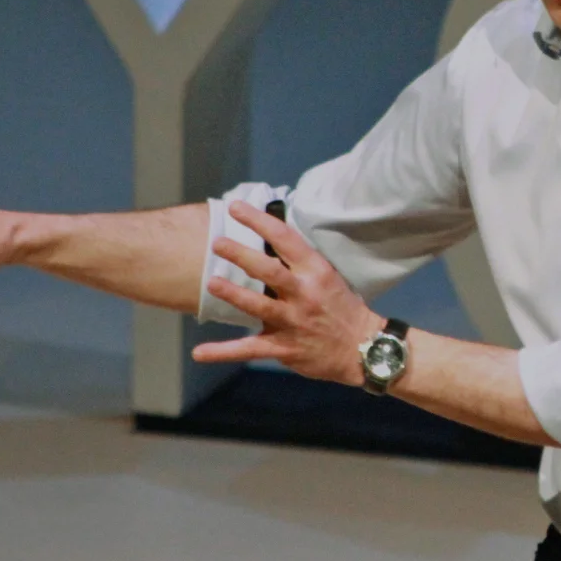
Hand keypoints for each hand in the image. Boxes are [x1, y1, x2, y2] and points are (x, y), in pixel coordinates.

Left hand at [191, 200, 384, 385]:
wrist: (361, 347)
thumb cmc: (341, 306)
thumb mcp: (326, 276)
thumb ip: (297, 264)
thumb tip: (263, 241)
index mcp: (315, 271)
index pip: (286, 239)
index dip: (259, 221)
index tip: (236, 207)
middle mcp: (304, 294)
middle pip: (269, 271)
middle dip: (242, 255)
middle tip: (218, 243)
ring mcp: (293, 322)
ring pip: (259, 306)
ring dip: (234, 294)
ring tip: (211, 282)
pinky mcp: (284, 348)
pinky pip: (250, 349)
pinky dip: (223, 352)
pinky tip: (199, 352)